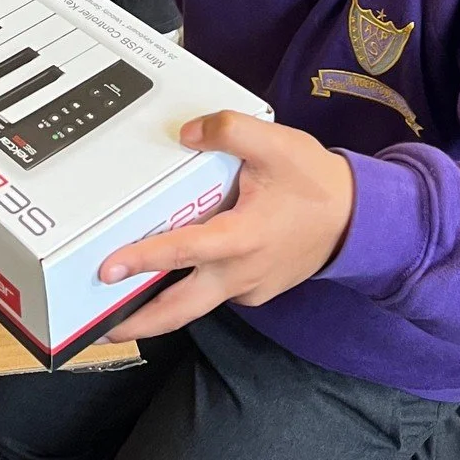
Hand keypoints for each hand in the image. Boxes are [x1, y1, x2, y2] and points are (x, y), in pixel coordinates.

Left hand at [98, 112, 355, 342]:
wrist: (358, 218)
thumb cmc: (315, 182)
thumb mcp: (274, 143)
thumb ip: (227, 131)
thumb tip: (187, 134)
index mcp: (241, 238)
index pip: (182, 252)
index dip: (143, 259)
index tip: (108, 269)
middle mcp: (241, 272)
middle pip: (181, 309)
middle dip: (140, 323)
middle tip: (101, 329)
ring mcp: (250, 286)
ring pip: (197, 303)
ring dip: (162, 308)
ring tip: (125, 305)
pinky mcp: (257, 289)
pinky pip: (218, 291)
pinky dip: (193, 287)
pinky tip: (176, 274)